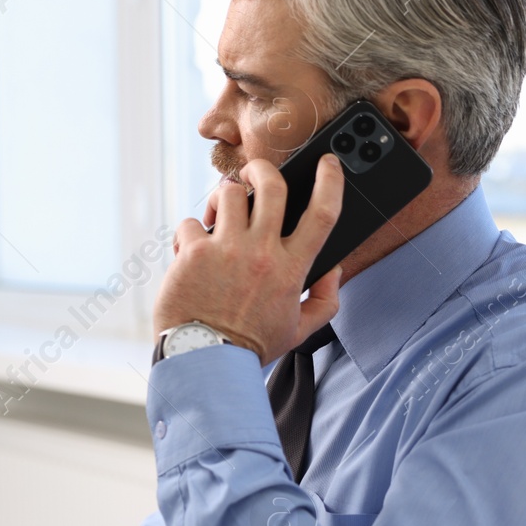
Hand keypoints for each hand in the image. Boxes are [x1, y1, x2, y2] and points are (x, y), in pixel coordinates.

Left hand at [154, 155, 343, 366]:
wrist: (206, 362)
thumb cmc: (250, 345)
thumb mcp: (299, 329)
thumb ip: (325, 300)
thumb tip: (335, 269)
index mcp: (292, 269)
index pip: (323, 214)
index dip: (330, 181)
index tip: (327, 163)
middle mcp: (262, 253)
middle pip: (272, 186)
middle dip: (263, 169)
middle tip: (255, 173)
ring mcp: (227, 250)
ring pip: (230, 194)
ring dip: (225, 198)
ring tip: (219, 216)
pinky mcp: (194, 253)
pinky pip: (191, 223)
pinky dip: (190, 234)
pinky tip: (190, 253)